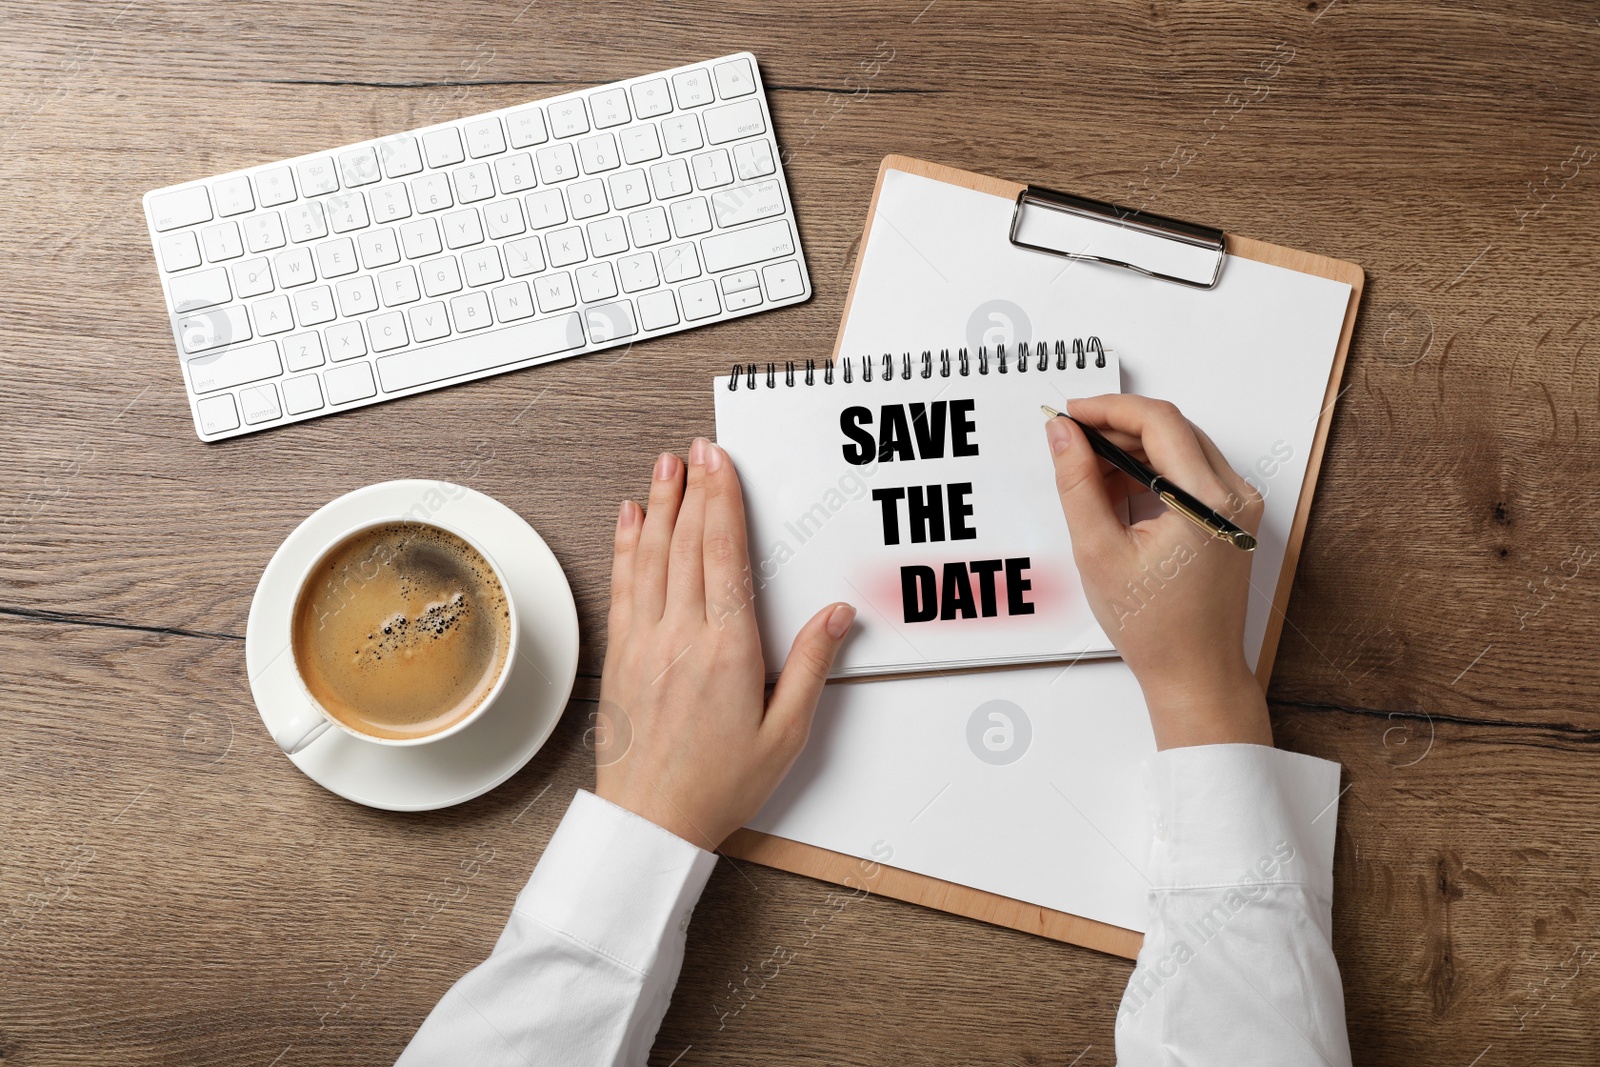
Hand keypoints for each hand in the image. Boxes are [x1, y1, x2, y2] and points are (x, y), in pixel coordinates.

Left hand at [595, 438, 856, 850]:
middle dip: (693, 489)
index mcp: (727, 650)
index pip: (724, 555)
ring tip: (664, 466)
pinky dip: (626, 546)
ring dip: (658, 505)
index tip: (721, 464)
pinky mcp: (621, 656)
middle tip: (697, 449)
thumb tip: (836, 615)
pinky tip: (630, 520)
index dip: (722, 501)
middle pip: (687, 544)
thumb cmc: (718, 785)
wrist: (650, 822)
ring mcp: (644, 643)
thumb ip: (812, 666)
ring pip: (650, 556)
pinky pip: (623, 586)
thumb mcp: (786, 732)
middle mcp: (681, 637)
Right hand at [1045, 395, 1271, 749]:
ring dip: (1133, 448)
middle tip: (1070, 441)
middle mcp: (1234, 497)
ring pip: (1181, 447)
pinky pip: (1191, 472)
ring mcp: (1239, 507)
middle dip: (1117, 427)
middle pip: (1172, 429)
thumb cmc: (1156, 629)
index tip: (1071, 413)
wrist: (1195, 673)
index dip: (1109, 409)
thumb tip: (1062, 434)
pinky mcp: (1233, 517)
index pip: (1159, 422)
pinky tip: (1116, 489)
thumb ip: (1077, 483)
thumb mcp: (1099, 551)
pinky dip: (1152, 470)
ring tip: (1087, 471)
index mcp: (1207, 502)